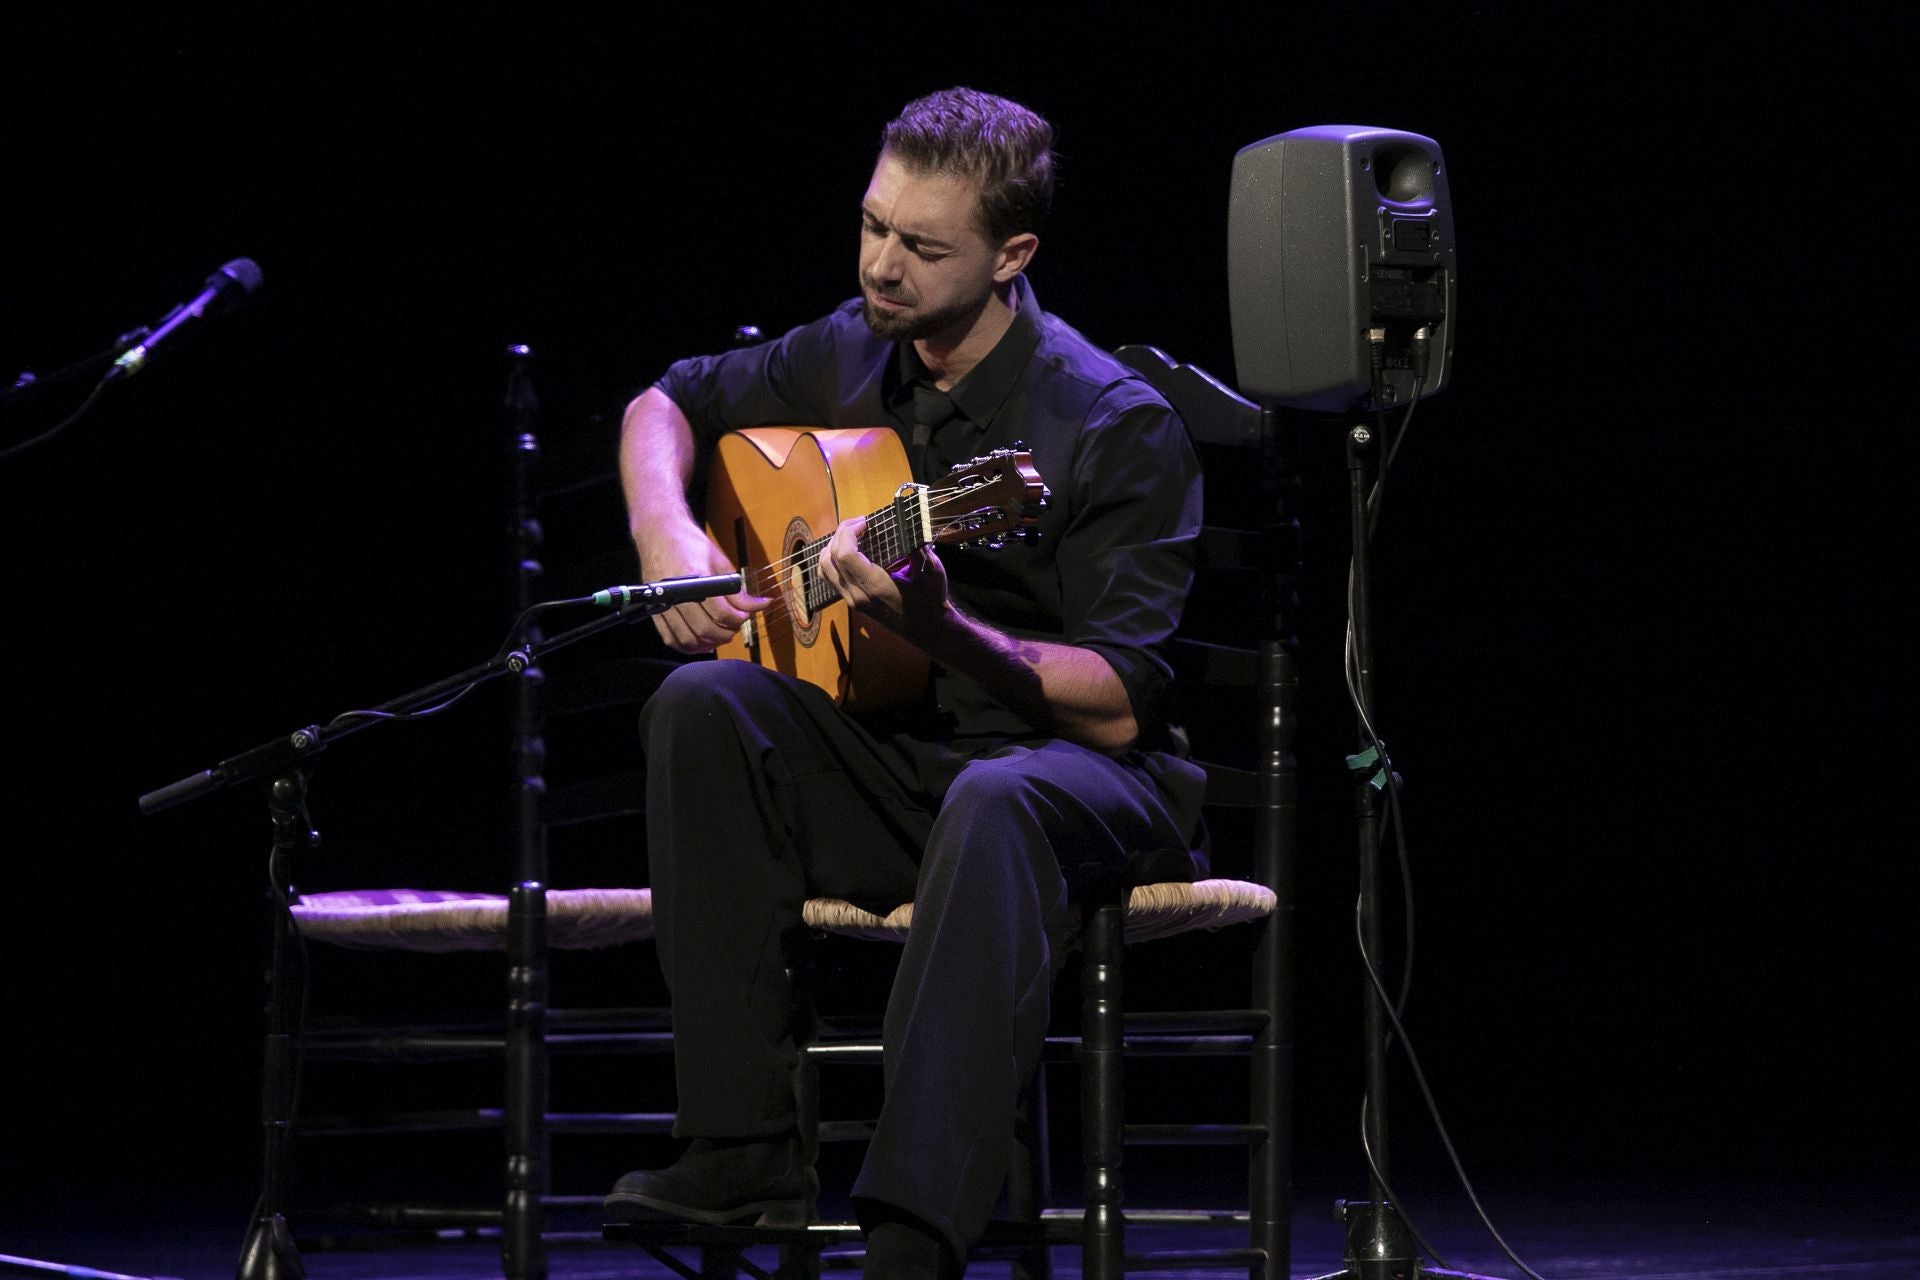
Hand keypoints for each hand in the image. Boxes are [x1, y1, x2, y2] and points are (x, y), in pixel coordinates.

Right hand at [634, 520, 768, 653]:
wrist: (659, 533)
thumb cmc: (689, 543)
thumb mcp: (719, 561)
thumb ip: (737, 589)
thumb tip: (759, 605)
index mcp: (693, 577)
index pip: (720, 612)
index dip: (738, 618)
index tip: (746, 615)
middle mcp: (675, 593)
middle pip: (705, 629)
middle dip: (727, 632)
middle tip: (735, 624)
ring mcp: (663, 604)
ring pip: (690, 639)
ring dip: (710, 641)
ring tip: (722, 633)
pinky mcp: (655, 612)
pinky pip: (672, 639)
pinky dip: (690, 646)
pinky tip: (703, 641)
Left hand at [820, 516, 950, 644]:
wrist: (927, 629)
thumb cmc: (930, 600)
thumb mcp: (931, 572)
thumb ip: (917, 547)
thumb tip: (908, 524)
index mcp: (874, 586)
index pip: (844, 555)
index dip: (848, 532)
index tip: (865, 522)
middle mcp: (857, 594)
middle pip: (831, 558)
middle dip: (841, 534)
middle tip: (859, 523)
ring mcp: (852, 600)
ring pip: (824, 568)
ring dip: (832, 546)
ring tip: (850, 535)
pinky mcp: (852, 602)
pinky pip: (830, 578)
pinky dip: (832, 560)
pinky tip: (848, 552)